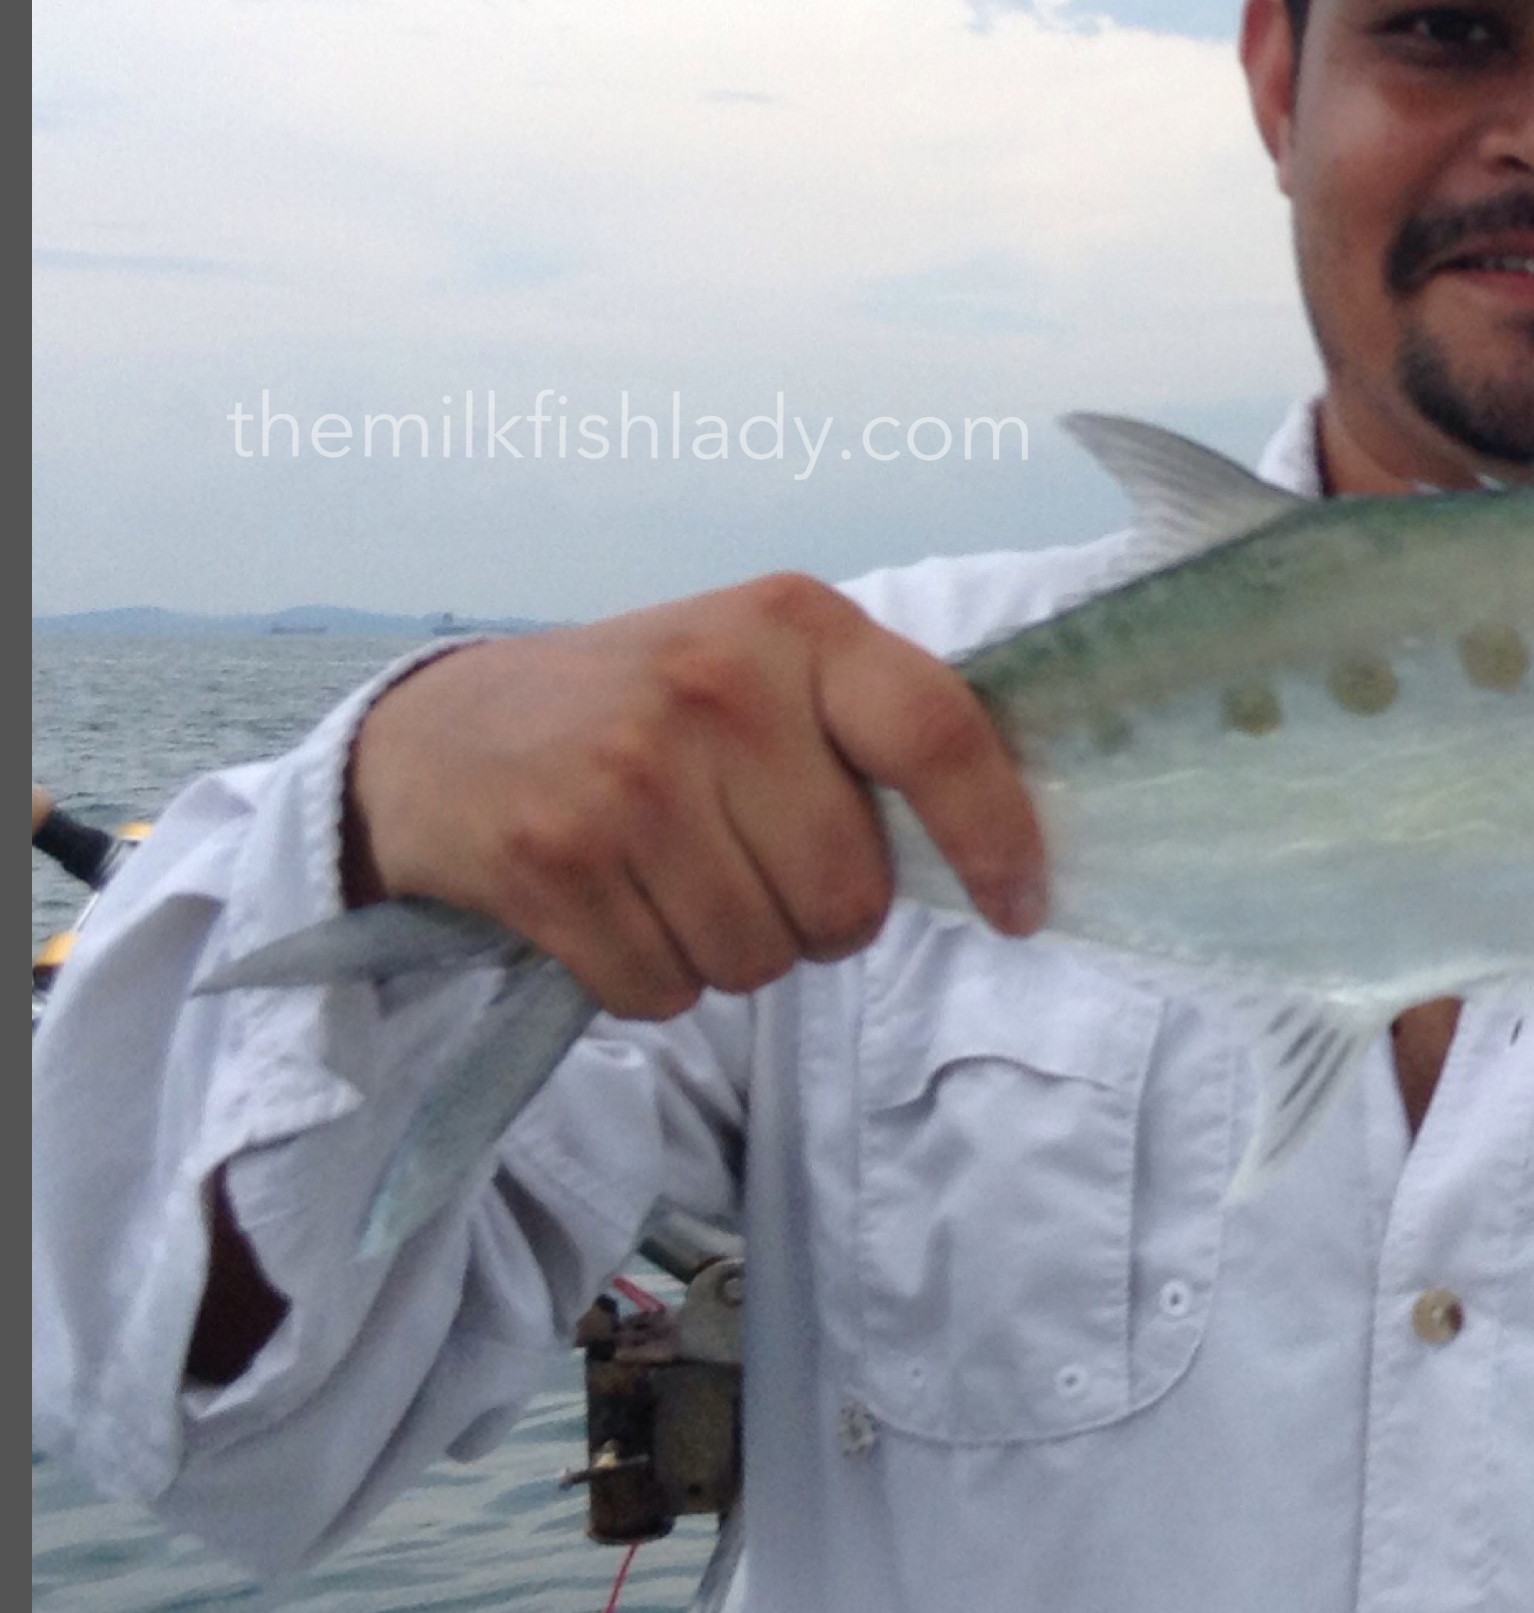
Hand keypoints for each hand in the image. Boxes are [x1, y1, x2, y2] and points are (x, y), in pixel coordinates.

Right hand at [344, 575, 1045, 1020]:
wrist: (438, 735)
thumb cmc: (641, 709)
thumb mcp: (761, 665)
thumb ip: (869, 727)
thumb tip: (1002, 846)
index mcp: (795, 623)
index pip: (939, 733)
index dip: (995, 837)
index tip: (1017, 907)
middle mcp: (717, 685)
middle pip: (846, 894)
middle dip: (821, 919)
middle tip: (760, 872)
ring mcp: (628, 773)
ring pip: (759, 957)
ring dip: (735, 954)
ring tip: (680, 883)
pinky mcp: (550, 857)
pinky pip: (664, 989)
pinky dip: (654, 979)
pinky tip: (618, 909)